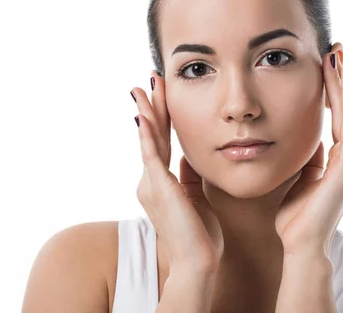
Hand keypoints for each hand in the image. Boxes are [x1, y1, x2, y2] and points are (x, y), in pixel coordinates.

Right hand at [132, 70, 223, 274]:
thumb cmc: (199, 234)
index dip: (161, 117)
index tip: (160, 94)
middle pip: (153, 135)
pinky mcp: (158, 188)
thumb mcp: (195, 196)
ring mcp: (151, 184)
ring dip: (148, 112)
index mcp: (160, 182)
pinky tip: (143, 116)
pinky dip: (147, 135)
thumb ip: (189, 175)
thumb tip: (188, 155)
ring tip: (145, 88)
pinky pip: (151, 156)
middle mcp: (151, 180)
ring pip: (149, 140)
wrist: (198, 261)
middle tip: (149, 80)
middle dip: (152, 106)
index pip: (161, 141)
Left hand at [275, 51, 342, 256]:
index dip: (332, 90)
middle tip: (338, 52)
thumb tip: (307, 142)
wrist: (301, 243)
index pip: (335, 116)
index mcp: (338, 160)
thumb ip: (308, 159)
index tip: (327, 65)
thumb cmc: (296, 216)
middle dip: (341, 81)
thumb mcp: (301, 178)